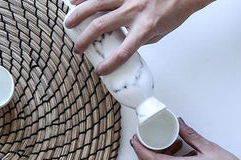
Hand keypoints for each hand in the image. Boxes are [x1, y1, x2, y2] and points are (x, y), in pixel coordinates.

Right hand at [65, 0, 213, 74]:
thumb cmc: (172, 12)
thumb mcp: (157, 34)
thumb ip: (137, 41)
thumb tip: (120, 45)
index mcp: (145, 27)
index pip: (123, 51)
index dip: (109, 64)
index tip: (99, 71)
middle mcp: (134, 10)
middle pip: (101, 25)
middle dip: (85, 39)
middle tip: (77, 48)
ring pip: (97, 3)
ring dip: (79, 14)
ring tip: (68, 23)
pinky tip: (74, 0)